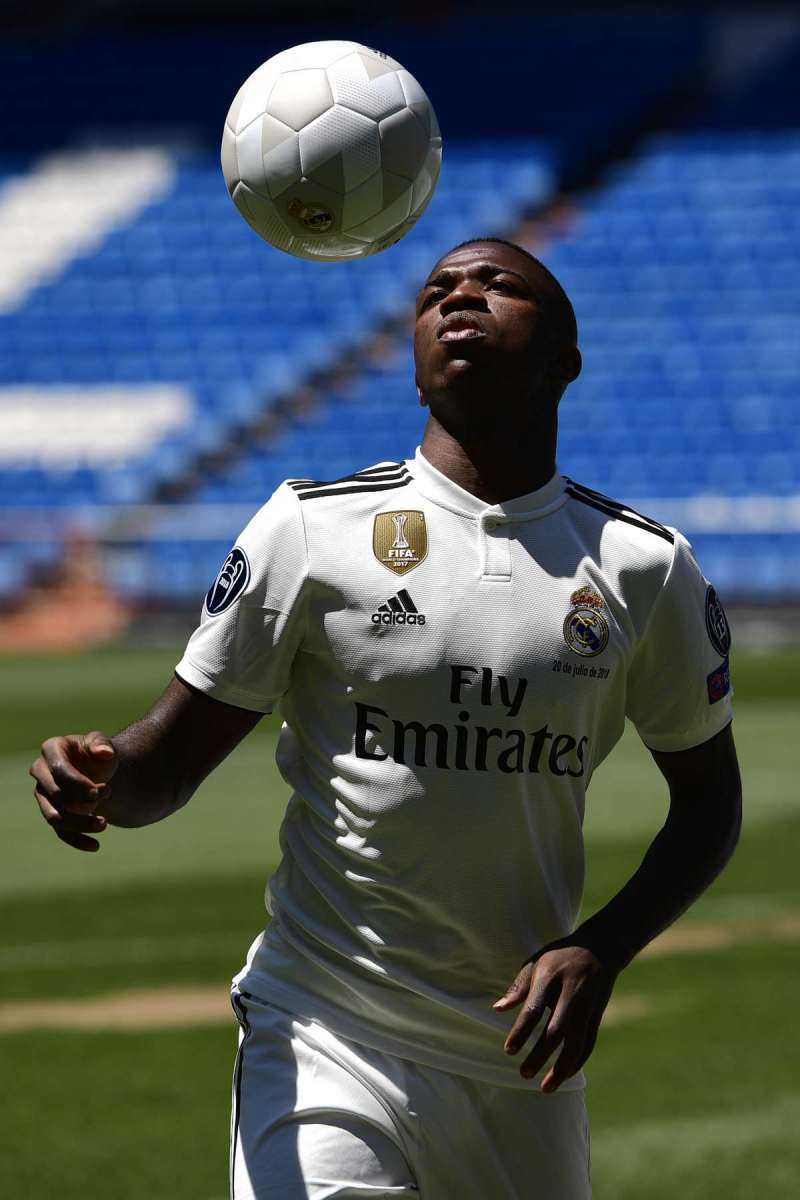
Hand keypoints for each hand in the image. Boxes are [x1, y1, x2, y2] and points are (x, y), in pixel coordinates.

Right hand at [29, 732, 117, 852]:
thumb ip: (102, 743)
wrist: (98, 768)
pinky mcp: (53, 813)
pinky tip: (95, 846)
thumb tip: (104, 753)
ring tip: (104, 824)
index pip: (59, 769)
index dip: (79, 782)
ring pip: (55, 817)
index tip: (102, 789)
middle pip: (55, 795)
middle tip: (108, 795)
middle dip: (81, 800)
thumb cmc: (96, 752)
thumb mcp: (101, 742)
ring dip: (79, 824)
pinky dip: (77, 840)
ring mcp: (44, 795)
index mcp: (51, 750)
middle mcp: (41, 773)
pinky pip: (60, 832)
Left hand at [493, 942, 617, 1090]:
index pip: (534, 1009)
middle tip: (523, 1074)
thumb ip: (518, 987)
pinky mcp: (598, 1016)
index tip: (508, 1050)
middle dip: (540, 1055)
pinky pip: (588, 1044)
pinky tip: (564, 1075)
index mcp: (550, 977)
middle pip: (555, 1031)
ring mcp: (587, 1006)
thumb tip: (497, 1009)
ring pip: (576, 1044)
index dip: (521, 1032)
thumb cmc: (559, 956)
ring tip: (545, 1088)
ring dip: (561, 1068)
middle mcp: (571, 993)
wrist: (601, 948)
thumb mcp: (536, 962)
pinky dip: (577, 1063)